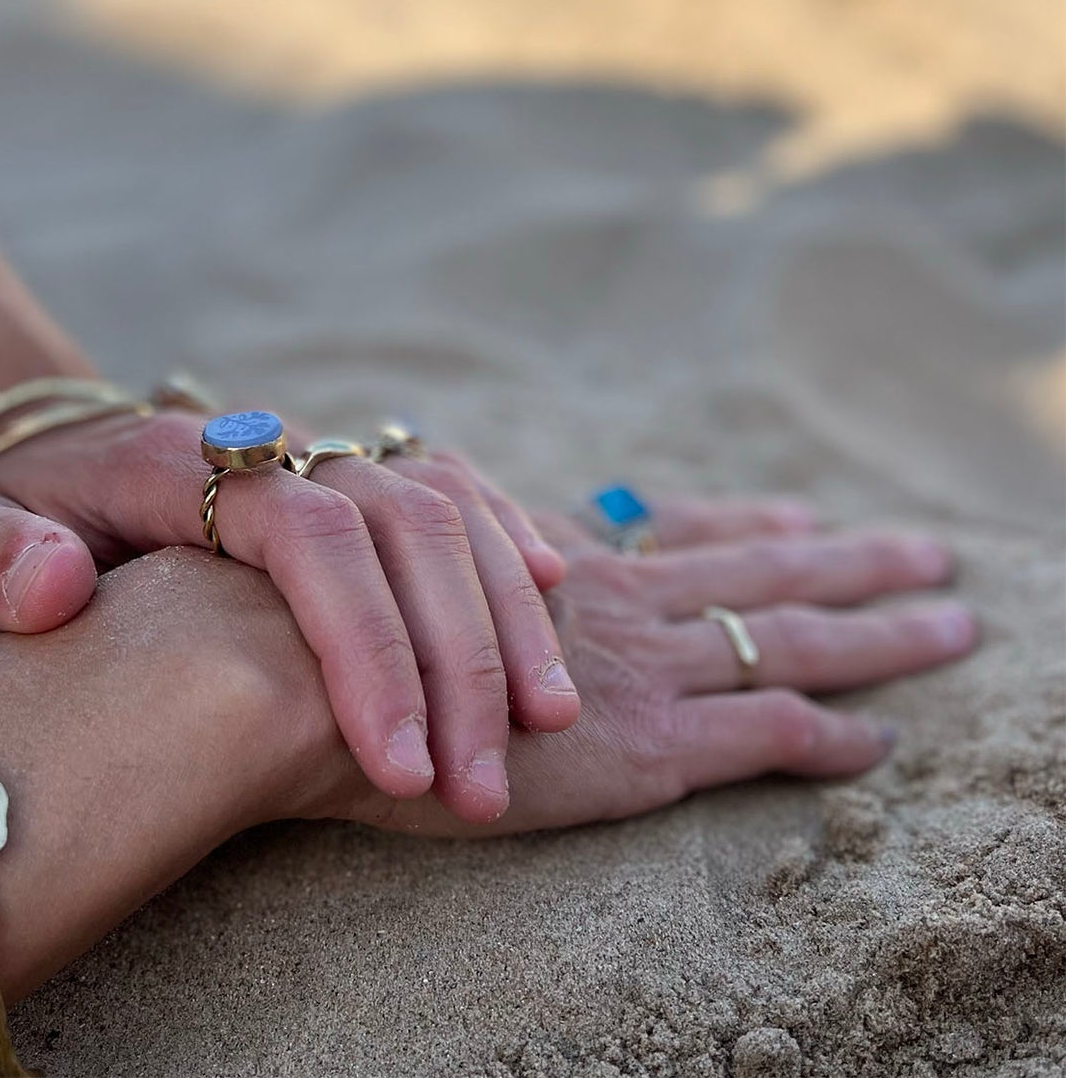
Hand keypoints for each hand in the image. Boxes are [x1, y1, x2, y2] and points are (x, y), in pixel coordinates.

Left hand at [0, 407, 574, 823]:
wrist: (55, 447)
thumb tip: (55, 587)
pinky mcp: (357, 467)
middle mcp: (273, 448)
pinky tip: (553, 598)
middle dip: (457, 657)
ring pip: (448, 506)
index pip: (308, 536)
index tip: (395, 767)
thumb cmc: (17, 511)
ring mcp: (324, 450)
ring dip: (506, 610)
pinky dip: (506, 538)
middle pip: (401, 526)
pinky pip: (454, 485)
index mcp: (183, 461)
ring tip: (548, 718)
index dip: (364, 644)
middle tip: (481, 784)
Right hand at [314, 496, 970, 835]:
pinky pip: (760, 731)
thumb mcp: (413, 573)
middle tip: (926, 553)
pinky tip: (877, 745)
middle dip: (848, 561)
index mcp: (566, 565)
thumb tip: (484, 566)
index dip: (745, 522)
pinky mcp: (638, 744)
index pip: (679, 533)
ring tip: (949, 621)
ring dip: (875, 634)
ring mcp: (636, 669)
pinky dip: (826, 738)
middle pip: (758, 570)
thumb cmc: (336, 630)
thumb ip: (469, 569)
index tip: (799, 511)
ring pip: (786, 637)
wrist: (307, 672)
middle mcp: (617, 602)